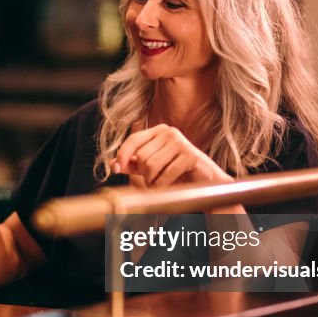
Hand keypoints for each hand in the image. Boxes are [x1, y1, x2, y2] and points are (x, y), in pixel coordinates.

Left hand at [114, 124, 230, 186]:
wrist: (205, 182)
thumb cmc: (177, 174)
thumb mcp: (151, 168)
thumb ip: (132, 164)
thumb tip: (112, 164)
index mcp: (159, 131)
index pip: (133, 139)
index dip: (122, 154)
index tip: (115, 169)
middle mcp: (169, 132)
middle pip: (141, 156)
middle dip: (144, 175)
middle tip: (154, 181)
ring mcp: (180, 142)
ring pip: (150, 166)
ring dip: (153, 182)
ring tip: (162, 183)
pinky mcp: (189, 155)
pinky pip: (165, 174)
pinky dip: (163, 185)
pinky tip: (171, 185)